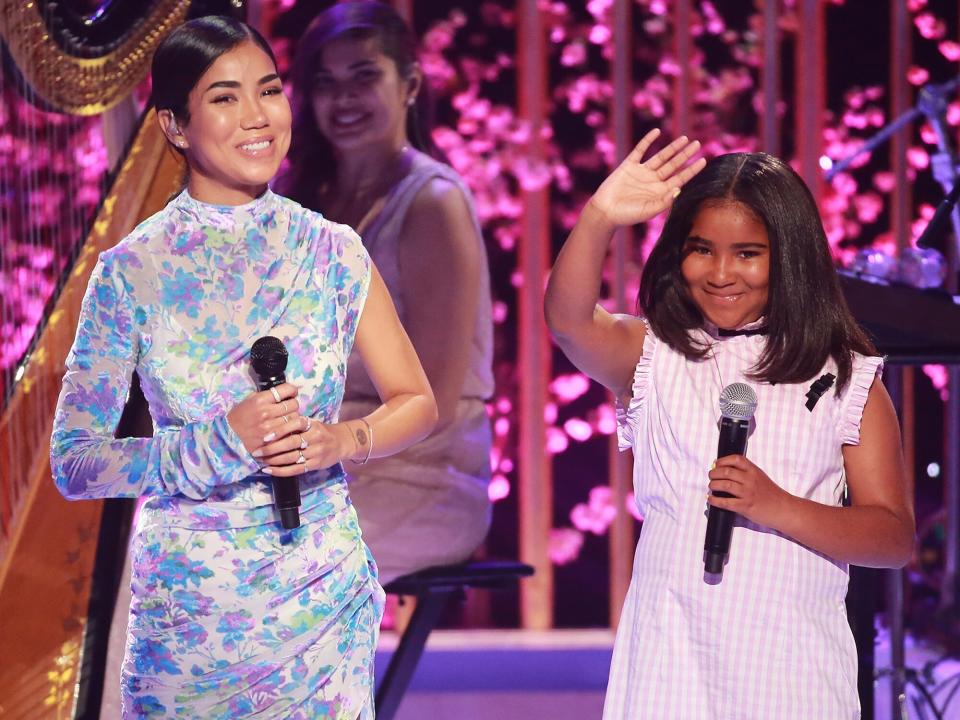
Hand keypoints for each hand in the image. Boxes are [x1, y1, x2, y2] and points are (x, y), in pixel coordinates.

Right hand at [227, 383, 301, 454]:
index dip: (292, 391)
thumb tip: (281, 392)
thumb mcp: (248, 401)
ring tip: (288, 420)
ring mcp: (271, 427)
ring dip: (294, 418)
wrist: (228, 439)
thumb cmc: (237, 419)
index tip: (292, 393)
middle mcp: (267, 412)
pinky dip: (292, 431)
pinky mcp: (274, 440)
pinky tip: (288, 430)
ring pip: (295, 419)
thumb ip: (264, 396)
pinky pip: (291, 433)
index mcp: (261, 400)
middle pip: (294, 404)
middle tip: (289, 408)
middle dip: (293, 405)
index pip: (287, 389)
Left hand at [254, 418, 355, 475]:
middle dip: (272, 448)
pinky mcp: (315, 464)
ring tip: (260, 460)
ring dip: (274, 460)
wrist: (341, 442)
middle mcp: (315, 437)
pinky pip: (296, 469)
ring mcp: (316, 452)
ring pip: (292, 457)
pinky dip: (281, 471)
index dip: (280, 430)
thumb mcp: (312, 423)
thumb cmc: (321, 431)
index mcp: (312, 424)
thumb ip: (295, 424)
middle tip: (257, 451)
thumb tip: (270, 424)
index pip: (295, 425)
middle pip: (291, 443)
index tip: (265, 436)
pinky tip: (269, 470)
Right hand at [588, 128, 705, 227]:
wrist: (604, 212)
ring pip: (660, 157)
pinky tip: (656, 131)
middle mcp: (653, 181)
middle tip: (698, 143)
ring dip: (672, 147)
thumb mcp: (648, 211)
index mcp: (660, 192)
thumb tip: (679, 189)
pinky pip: (640, 150)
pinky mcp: (628, 166)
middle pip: (673, 165)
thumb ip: (664, 201)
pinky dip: (648, 140)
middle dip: (685, 154)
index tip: (704, 160)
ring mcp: (641, 172)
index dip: (692, 169)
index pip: (680, 178)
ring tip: (684, 139)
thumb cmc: (627, 215)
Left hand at [707, 454, 792, 529]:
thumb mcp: (760, 477)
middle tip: (711, 476)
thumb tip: (725, 470)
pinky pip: (726, 502)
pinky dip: (715, 500)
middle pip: (726, 472)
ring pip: (724, 485)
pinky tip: (711, 499)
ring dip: (713, 485)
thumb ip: (746, 473)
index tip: (716, 464)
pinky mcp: (745, 506)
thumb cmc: (771, 494)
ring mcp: (748, 493)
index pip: (736, 459)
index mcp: (754, 471)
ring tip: (711, 487)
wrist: (783, 509)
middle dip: (714, 473)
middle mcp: (750, 480)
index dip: (722, 461)